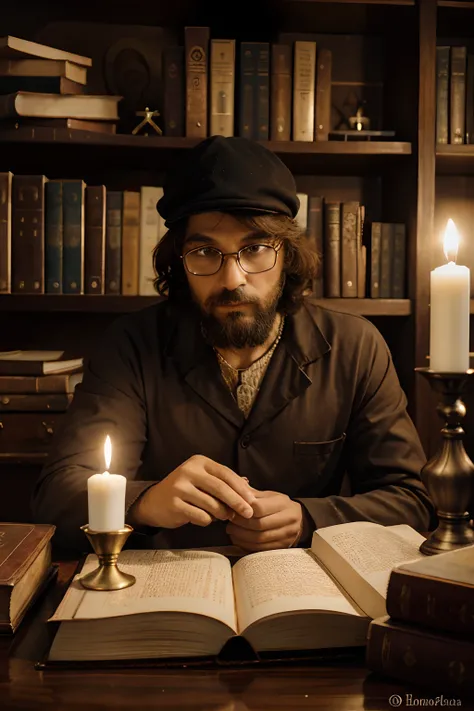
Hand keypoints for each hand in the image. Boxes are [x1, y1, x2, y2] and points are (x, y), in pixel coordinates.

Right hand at [130, 455, 254, 528]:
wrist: (154, 502)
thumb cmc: (186, 491)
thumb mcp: (203, 480)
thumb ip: (224, 482)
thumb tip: (249, 485)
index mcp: (199, 462)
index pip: (225, 473)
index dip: (241, 488)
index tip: (252, 501)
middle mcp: (188, 471)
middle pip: (220, 488)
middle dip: (237, 502)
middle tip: (248, 514)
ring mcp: (179, 487)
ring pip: (211, 504)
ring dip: (222, 514)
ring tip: (224, 516)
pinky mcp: (173, 504)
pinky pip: (200, 516)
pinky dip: (207, 520)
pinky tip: (205, 519)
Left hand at [226, 489, 303, 551]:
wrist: (299, 520)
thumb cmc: (279, 506)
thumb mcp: (270, 496)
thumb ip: (253, 495)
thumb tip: (234, 492)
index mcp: (283, 503)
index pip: (260, 508)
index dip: (243, 510)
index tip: (232, 510)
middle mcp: (288, 519)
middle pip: (259, 525)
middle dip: (241, 525)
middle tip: (229, 523)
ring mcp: (287, 535)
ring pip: (260, 539)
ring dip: (241, 537)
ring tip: (231, 532)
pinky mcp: (283, 547)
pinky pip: (262, 549)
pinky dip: (247, 545)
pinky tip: (239, 540)